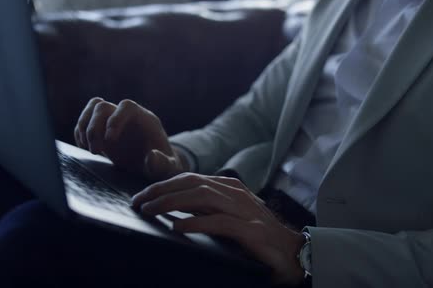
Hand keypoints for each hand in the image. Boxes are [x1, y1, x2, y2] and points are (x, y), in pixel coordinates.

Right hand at [74, 97, 188, 180]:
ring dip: (84, 128)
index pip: (127, 106)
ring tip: (90, 150)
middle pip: (103, 106)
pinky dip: (80, 133)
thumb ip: (162, 164)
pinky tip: (85, 148)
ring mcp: (114, 121)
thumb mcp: (167, 168)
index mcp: (145, 120)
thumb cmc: (163, 165)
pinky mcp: (102, 130)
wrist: (155, 166)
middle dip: (94, 128)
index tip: (110, 141)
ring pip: (92, 109)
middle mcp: (128, 117)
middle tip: (96, 152)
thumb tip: (151, 157)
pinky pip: (85, 121)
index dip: (115, 119)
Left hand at [132, 173, 305, 285]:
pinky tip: (177, 227)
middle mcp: (237, 194)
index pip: (191, 179)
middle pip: (193, 183)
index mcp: (231, 188)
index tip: (143, 195)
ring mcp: (245, 211)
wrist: (294, 253)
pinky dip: (196, 223)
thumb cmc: (259, 238)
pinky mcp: (251, 230)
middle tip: (139, 201)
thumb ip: (208, 210)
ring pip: (203, 197)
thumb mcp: (230, 218)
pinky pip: (219, 223)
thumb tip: (177, 208)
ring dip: (172, 202)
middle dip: (162, 190)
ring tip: (151, 211)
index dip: (164, 184)